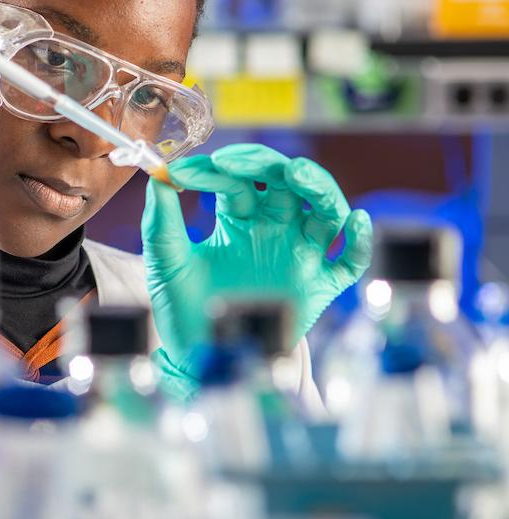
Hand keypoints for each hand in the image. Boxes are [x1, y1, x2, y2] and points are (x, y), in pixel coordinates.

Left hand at [142, 144, 372, 395]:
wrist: (200, 357)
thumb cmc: (184, 308)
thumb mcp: (167, 262)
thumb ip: (161, 222)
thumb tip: (158, 178)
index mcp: (239, 218)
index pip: (238, 180)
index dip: (214, 170)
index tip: (184, 172)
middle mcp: (274, 229)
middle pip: (286, 183)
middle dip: (265, 164)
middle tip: (236, 161)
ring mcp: (300, 254)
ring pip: (325, 209)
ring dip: (318, 186)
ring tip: (297, 173)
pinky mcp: (319, 285)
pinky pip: (350, 261)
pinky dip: (359, 240)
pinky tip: (355, 222)